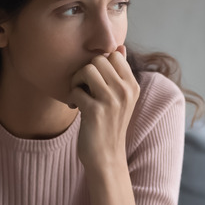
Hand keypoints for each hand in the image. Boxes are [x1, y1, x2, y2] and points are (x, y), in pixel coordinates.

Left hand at [67, 45, 139, 171]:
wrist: (106, 157)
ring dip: (76, 81)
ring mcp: (112, 101)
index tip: (94, 80)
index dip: (99, 64)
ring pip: (87, 70)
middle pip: (98, 59)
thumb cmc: (109, 125)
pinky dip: (71, 98)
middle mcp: (126, 91)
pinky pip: (76, 91)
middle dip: (85, 71)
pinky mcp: (96, 112)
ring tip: (78, 95)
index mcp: (132, 85)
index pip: (114, 55)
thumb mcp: (121, 98)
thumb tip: (120, 47)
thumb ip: (120, 73)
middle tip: (82, 87)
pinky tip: (75, 109)